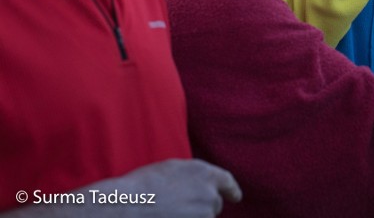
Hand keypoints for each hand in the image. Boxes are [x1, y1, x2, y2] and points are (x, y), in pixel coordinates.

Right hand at [103, 159, 240, 216]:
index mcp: (205, 173)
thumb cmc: (144, 185)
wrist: (129, 206)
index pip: (227, 182)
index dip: (232, 190)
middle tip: (181, 208)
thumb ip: (195, 176)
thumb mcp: (173, 168)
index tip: (235, 197)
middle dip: (204, 207)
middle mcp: (210, 194)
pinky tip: (167, 217)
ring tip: (167, 213)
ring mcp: (204, 215)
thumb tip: (205, 186)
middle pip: (215, 205)